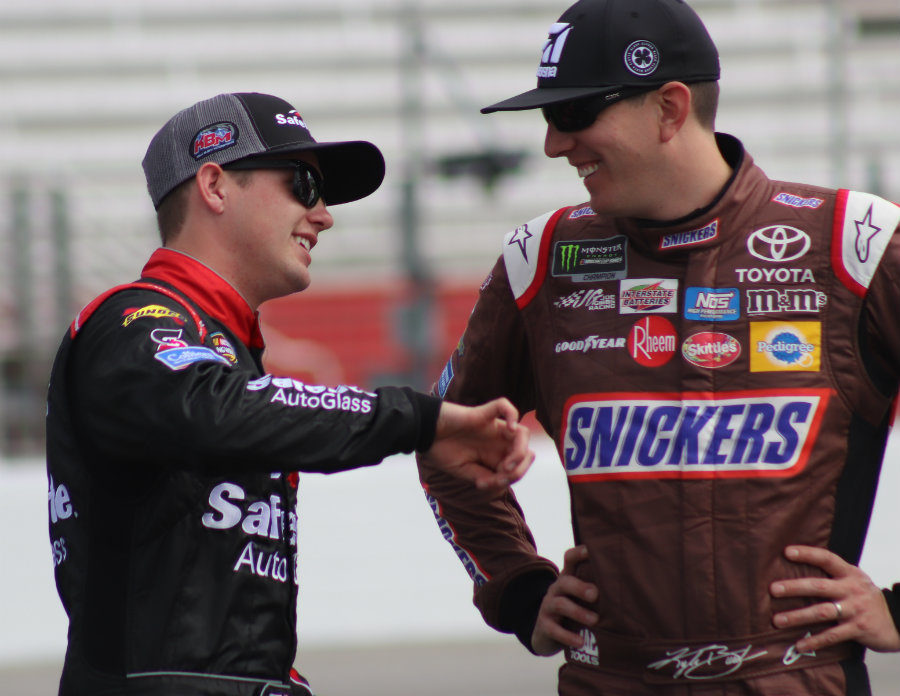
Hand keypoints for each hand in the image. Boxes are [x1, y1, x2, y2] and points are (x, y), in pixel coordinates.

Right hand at [418, 398, 533, 491]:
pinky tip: (509, 428)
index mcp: (494, 455)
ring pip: (522, 433)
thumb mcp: (463, 471)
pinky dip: (512, 414)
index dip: (513, 476)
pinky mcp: (483, 413)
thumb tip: (500, 483)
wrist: (423, 434)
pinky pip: (504, 406)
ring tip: (505, 464)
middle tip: (502, 474)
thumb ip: (483, 477)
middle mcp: (497, 441)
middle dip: (520, 467)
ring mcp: (492, 426)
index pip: (519, 465)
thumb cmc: (441, 451)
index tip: (493, 482)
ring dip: (519, 451)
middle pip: (525, 450)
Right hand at [531, 545, 598, 655]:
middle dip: (580, 587)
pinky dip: (567, 636)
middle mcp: (556, 589)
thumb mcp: (582, 597)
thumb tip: (631, 587)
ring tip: (594, 620)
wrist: (547, 633)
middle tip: (595, 594)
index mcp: (568, 578)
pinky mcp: (544, 625)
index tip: (591, 550)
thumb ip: (597, 589)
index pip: (570, 560)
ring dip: (578, 612)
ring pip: (560, 604)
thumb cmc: (574, 610)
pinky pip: (554, 629)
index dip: (579, 553)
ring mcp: (548, 607)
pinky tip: (580, 642)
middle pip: (565, 582)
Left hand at [770, 545, 899, 652]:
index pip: (827, 559)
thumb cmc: (866, 598)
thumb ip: (832, 575)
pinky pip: (833, 636)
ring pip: (822, 612)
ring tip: (777, 620)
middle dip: (794, 587)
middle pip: (819, 586)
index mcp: (849, 574)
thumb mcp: (854, 580)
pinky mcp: (858, 629)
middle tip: (773, 589)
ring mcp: (855, 610)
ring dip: (798, 617)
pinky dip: (815, 641)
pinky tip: (799, 644)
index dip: (807, 554)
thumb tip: (796, 569)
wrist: (898, 621)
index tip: (786, 552)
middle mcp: (852, 590)